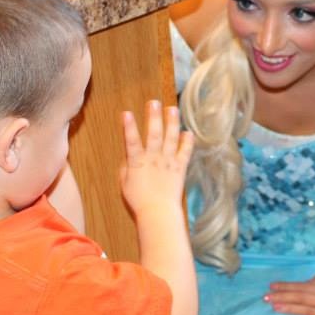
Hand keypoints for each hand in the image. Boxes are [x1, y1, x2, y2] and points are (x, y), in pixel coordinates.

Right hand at [119, 100, 193, 215]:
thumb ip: (126, 167)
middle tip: (154, 102)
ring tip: (172, 109)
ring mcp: (168, 162)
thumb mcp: (125, 183)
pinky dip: (187, 142)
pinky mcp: (179, 168)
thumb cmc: (139, 200)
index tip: (126, 112)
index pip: (131, 141)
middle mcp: (153, 159)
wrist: (158, 213)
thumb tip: (128, 157)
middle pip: (154, 134)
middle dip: (153, 117)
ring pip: (170, 138)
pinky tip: (188, 132)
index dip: (129, 127)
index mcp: (137, 162)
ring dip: (171, 122)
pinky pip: (185, 152)